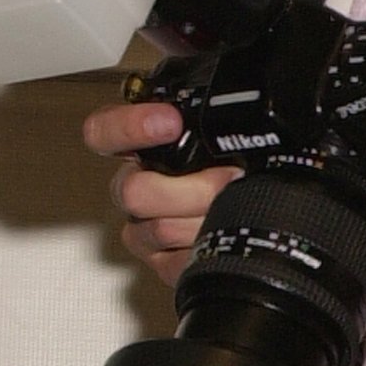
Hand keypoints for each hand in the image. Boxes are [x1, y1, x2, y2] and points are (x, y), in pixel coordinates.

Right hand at [80, 98, 241, 288]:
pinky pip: (175, 264)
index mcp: (143, 145)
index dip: (129, 127)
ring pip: (158, 229)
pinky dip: (207, 250)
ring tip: (235, 206)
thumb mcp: (226, 132)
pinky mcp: (162, 262)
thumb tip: (232, 102)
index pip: (104, 132)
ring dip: (204, 220)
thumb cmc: (240, 166)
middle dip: (190, 188)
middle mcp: (136, 186)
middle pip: (132, 191)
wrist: (260, 215)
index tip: (170, 123)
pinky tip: (224, 234)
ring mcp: (145, 226)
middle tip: (229, 177)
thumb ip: (216, 116)